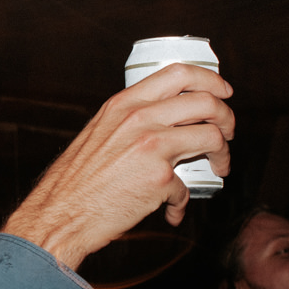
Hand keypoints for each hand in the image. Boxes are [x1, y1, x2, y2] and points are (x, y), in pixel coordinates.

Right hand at [3, 65, 233, 267]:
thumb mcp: (99, 133)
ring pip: (212, 138)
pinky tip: (171, 210)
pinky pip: (187, 186)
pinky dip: (182, 202)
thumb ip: (131, 121)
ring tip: (218, 168)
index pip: (179, 74)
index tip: (223, 93)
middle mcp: (139, 118)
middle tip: (227, 133)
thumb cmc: (76, 181)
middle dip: (227, 118)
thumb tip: (168, 123)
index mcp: (124, 104)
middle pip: (206, 102)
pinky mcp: (159, 178)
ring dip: (222, 156)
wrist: (60, 214)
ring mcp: (151, 146)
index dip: (210, 81)